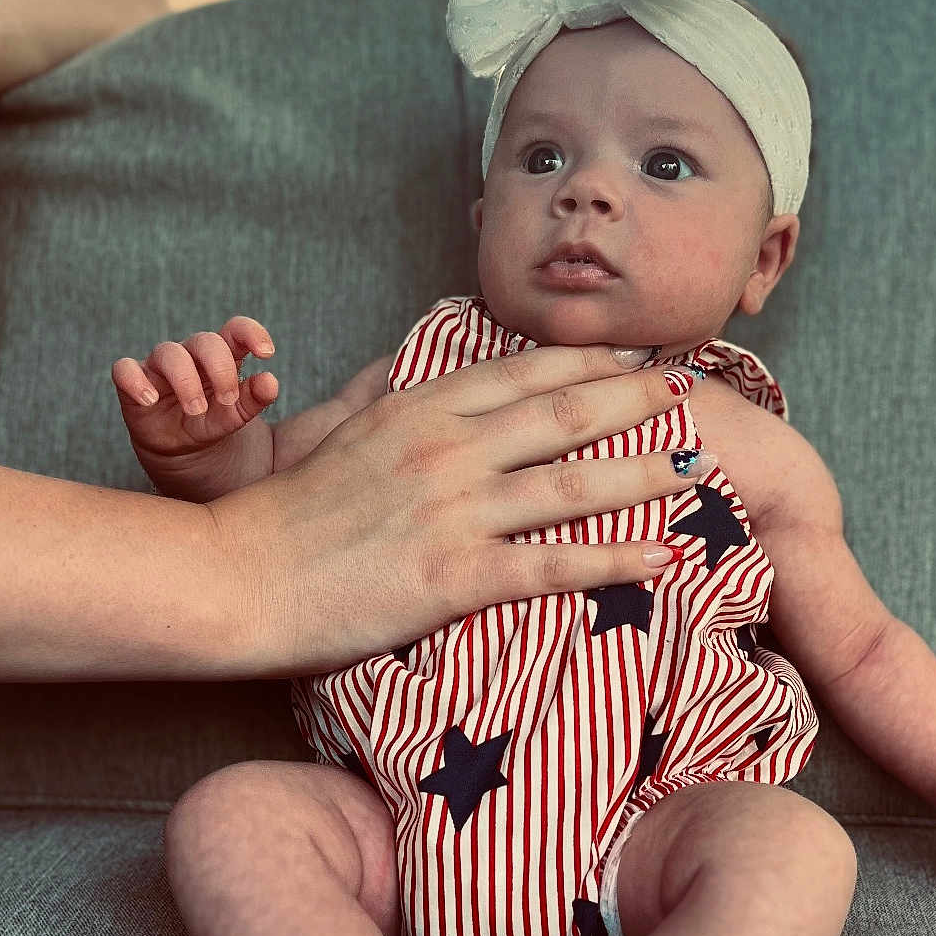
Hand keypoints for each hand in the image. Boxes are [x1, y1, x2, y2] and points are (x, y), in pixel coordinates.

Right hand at [111, 315, 278, 489]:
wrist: (181, 448)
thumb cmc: (211, 420)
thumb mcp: (236, 414)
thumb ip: (254, 398)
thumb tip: (270, 382)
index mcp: (221, 355)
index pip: (235, 329)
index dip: (251, 333)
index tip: (266, 353)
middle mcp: (190, 353)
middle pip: (204, 341)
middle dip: (219, 369)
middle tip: (227, 400)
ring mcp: (159, 365)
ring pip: (168, 353)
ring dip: (185, 381)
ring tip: (197, 410)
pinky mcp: (133, 381)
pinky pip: (124, 369)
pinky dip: (136, 382)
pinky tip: (150, 400)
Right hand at [208, 343, 705, 674]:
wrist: (240, 573)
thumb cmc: (289, 508)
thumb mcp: (348, 431)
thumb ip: (403, 403)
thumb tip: (438, 379)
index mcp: (423, 405)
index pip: (528, 371)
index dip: (593, 362)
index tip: (637, 359)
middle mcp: (449, 447)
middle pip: (568, 412)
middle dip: (640, 399)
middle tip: (693, 392)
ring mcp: (456, 510)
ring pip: (574, 483)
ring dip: (645, 471)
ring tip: (696, 466)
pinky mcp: (455, 576)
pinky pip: (554, 565)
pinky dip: (615, 560)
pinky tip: (661, 556)